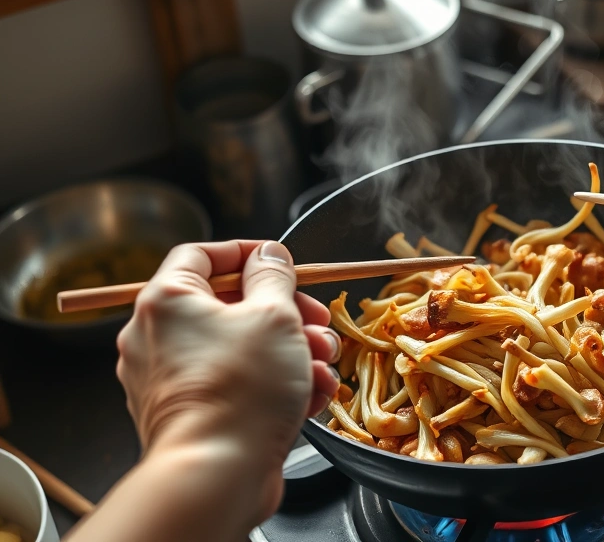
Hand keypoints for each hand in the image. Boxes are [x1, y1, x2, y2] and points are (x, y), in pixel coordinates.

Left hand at [115, 240, 340, 518]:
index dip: (247, 252)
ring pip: (238, 348)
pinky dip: (271, 385)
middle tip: (318, 320)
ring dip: (289, 351)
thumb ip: (274, 275)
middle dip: (285, 313)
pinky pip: (233, 385)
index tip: (282, 261)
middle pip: (228, 305)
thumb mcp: (274, 315)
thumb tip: (270, 255)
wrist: (218, 474)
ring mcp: (169, 380)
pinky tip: (310, 394)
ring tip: (323, 364)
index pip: (201, 254)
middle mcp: (156, 337)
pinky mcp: (189, 416)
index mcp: (166, 301)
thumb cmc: (242, 389)